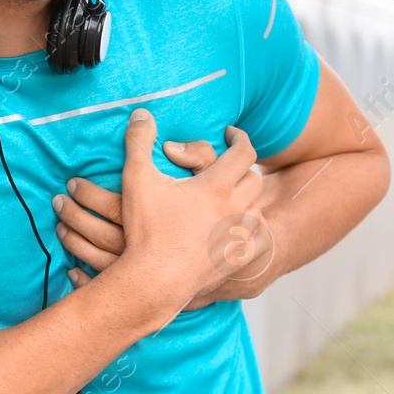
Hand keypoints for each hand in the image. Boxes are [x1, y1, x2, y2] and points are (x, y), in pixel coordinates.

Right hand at [52, 113, 273, 313]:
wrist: (153, 281)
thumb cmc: (145, 230)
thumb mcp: (137, 178)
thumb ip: (139, 141)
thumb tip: (141, 112)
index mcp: (217, 186)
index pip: (243, 152)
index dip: (239, 138)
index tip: (231, 133)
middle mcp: (235, 209)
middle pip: (254, 180)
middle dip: (243, 169)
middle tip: (230, 164)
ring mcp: (238, 237)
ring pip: (256, 210)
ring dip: (246, 200)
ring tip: (232, 197)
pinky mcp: (236, 260)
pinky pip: (256, 240)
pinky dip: (249, 231)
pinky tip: (239, 229)